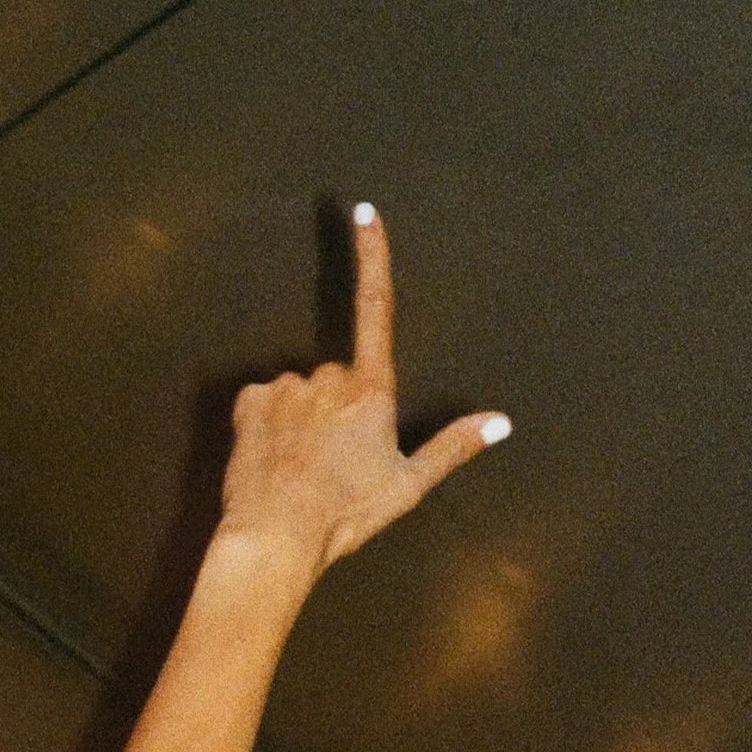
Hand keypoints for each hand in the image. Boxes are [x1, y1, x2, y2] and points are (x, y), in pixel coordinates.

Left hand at [217, 208, 507, 586]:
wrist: (276, 538)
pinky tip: (272, 463)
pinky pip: (261, 405)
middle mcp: (329, 377)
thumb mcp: (407, 486)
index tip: (365, 213)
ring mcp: (287, 385)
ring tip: (299, 472)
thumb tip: (501, 423)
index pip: (376, 308)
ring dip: (298, 423)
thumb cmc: (344, 516)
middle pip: (334, 379)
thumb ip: (453, 446)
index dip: (373, 257)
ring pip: (297, 395)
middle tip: (330, 466)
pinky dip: (266, 429)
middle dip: (333, 411)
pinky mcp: (250, 400)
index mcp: (371, 391)